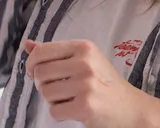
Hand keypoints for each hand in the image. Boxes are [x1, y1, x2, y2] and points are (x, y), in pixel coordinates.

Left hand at [24, 39, 145, 127]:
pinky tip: (73, 110)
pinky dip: (59, 114)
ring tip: (68, 99)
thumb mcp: (85, 60)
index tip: (34, 72)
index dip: (31, 64)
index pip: (41, 51)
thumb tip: (27, 45)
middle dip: (42, 85)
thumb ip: (56, 52)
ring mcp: (86, 85)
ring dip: (52, 100)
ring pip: (45, 93)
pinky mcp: (86, 106)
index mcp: (83, 47)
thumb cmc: (106, 84)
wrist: (132, 109)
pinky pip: (54, 111)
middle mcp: (85, 63)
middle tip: (57, 89)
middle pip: (39, 73)